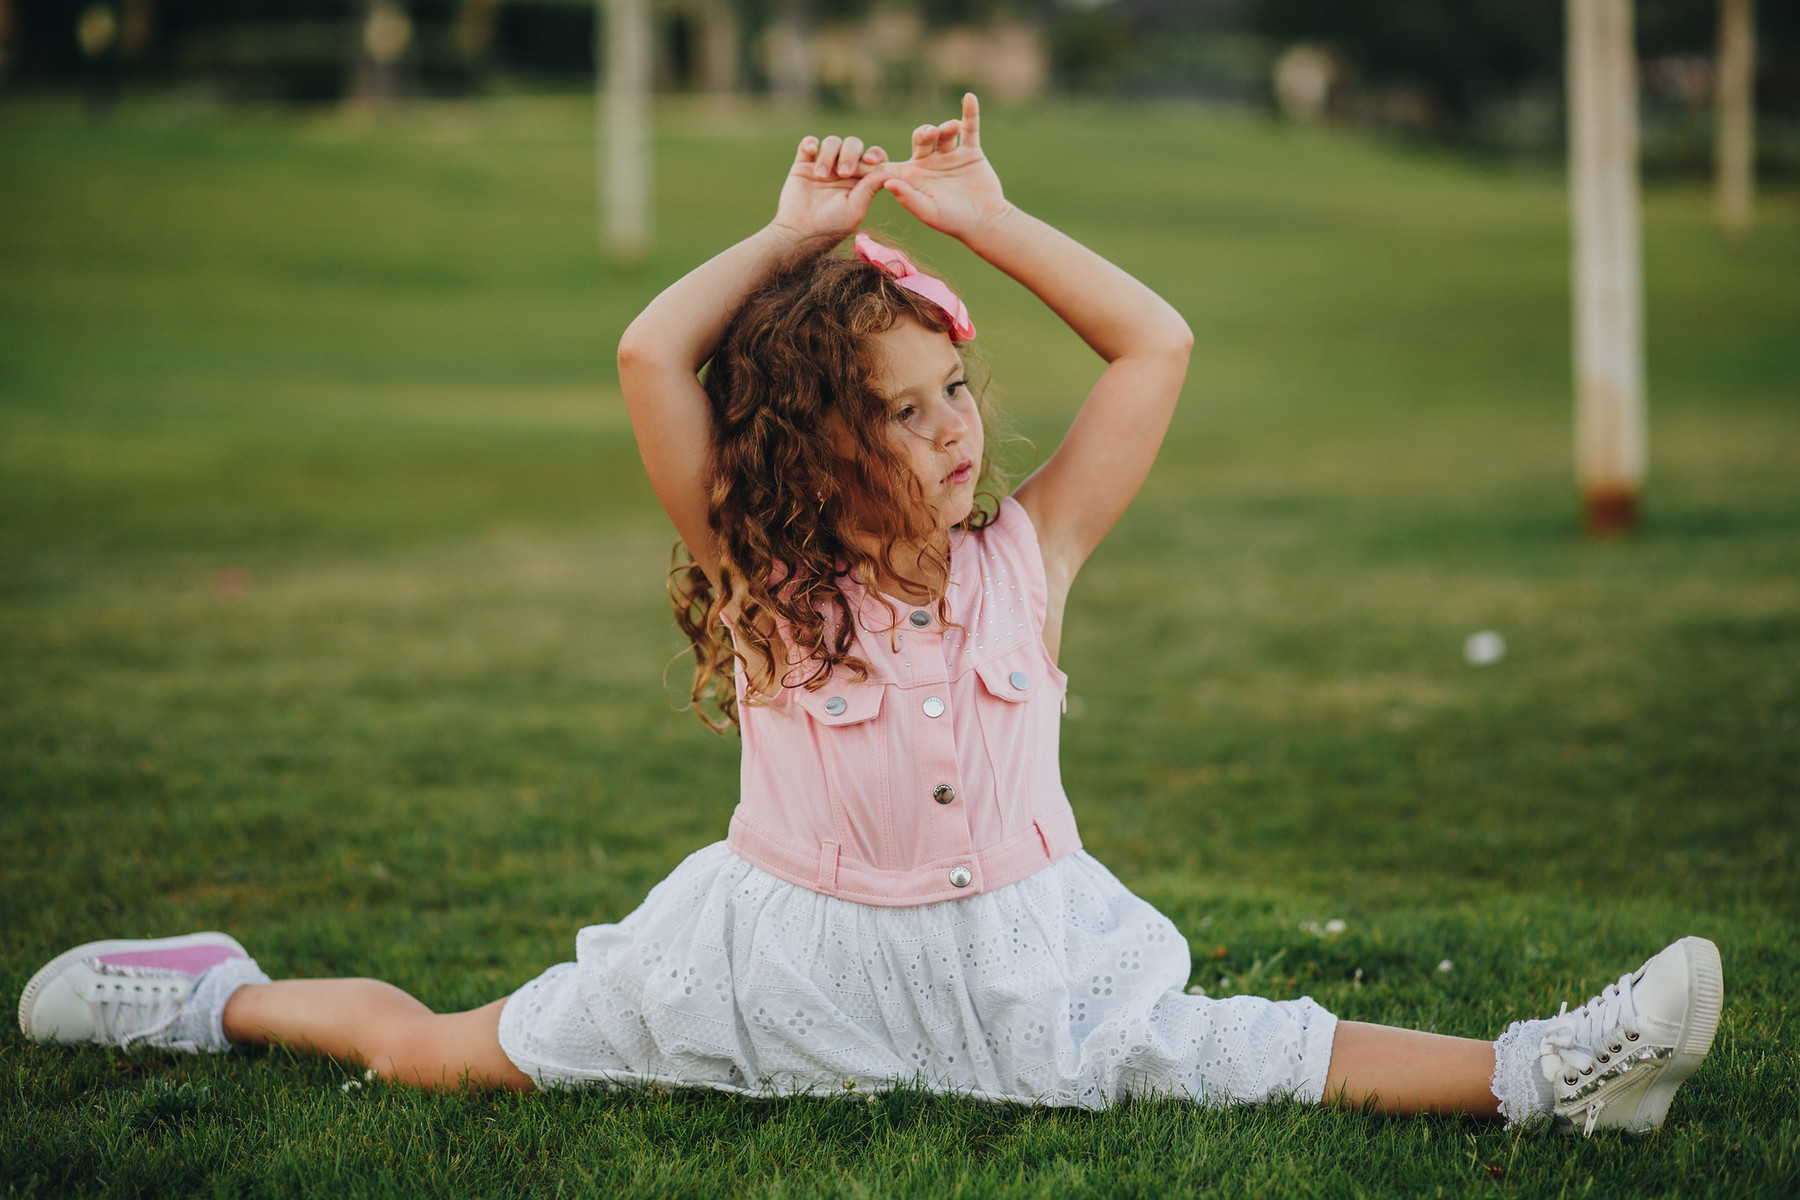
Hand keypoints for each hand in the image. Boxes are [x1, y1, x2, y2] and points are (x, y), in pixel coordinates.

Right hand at [770, 134, 890, 243]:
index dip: (875, 154)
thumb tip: (889, 173)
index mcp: (860, 181)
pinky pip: (808, 143)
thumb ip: (869, 189)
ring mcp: (824, 166)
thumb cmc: (830, 226)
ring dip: (829, 154)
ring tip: (821, 176)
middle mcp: (844, 170)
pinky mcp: (804, 165)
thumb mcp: (854, 210)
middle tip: (843, 173)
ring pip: (832, 142)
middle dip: (850, 154)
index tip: (870, 161)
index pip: (873, 158)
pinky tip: (812, 151)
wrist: (799, 233)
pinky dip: (811, 143)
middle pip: (853, 145)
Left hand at [880, 94, 1011, 242]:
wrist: (984, 221)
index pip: (888, 164)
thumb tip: (887, 182)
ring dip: (947, 127)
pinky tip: (969, 98)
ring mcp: (950, 155)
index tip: (862, 156)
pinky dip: (970, 113)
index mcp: (912, 176)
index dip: (873, 160)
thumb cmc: (952, 221)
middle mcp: (928, 162)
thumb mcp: (928, 211)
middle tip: (930, 134)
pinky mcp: (971, 152)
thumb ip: (908, 197)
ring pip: (944, 133)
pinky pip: (970, 128)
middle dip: (924, 133)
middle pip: (921, 138)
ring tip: (953, 127)